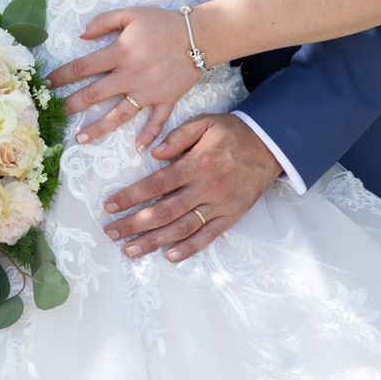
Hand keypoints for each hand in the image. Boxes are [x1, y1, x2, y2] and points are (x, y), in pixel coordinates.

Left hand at [46, 7, 201, 151]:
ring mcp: (148, 92)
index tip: (47, 84)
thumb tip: (81, 35)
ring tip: (81, 139)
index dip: (62, 75)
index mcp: (120, 53)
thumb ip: (104, 22)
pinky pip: (156, 122)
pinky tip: (138, 149)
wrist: (199, 35)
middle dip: (73, 104)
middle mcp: (130, 76)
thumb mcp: (131, 13)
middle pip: (95, 94)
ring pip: (119, 115)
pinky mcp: (166, 100)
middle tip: (57, 113)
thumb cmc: (163, 23)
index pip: (83, 67)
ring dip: (99, 128)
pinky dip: (148, 136)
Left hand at [102, 114, 282, 261]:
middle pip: (163, 211)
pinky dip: (189, 248)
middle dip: (134, 224)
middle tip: (111, 233)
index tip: (109, 206)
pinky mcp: (231, 216)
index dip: (130, 197)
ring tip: (130, 250)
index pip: (156, 184)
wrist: (271, 146)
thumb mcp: (205, 123)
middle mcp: (205, 188)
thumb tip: (154, 153)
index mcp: (196, 165)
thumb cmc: (232, 133)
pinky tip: (169, 256)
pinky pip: (209, 236)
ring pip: (182, 228)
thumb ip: (179, 136)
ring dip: (154, 241)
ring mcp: (219, 205)